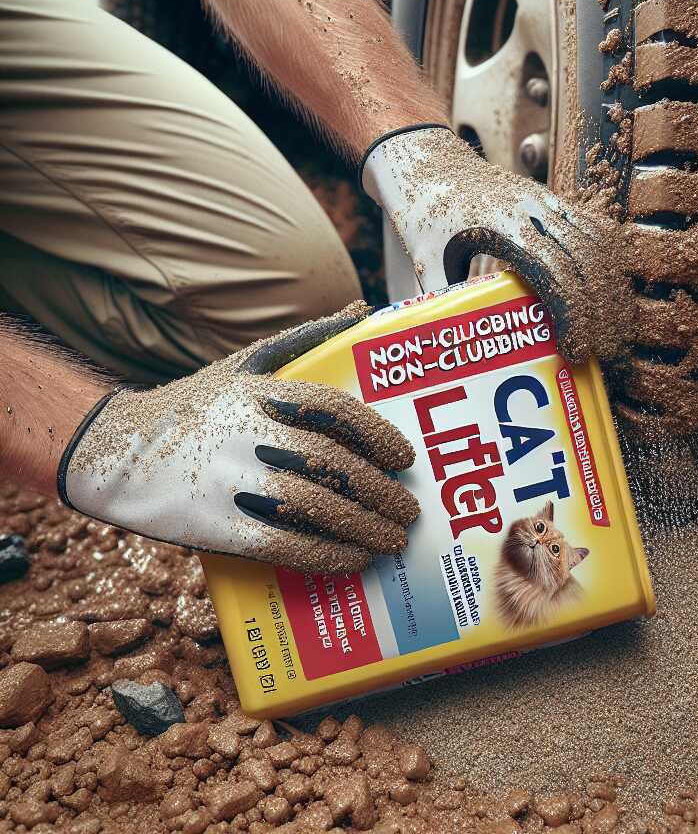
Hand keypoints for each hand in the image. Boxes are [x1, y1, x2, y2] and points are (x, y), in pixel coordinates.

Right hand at [58, 304, 417, 572]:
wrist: (114, 449)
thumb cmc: (194, 404)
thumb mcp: (247, 361)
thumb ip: (307, 338)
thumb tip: (362, 311)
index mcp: (263, 393)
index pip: (337, 411)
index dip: (378, 436)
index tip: (404, 458)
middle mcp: (252, 434)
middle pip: (334, 465)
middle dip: (381, 494)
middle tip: (408, 513)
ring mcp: (234, 481)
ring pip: (316, 507)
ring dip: (364, 529)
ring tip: (391, 542)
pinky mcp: (217, 525)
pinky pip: (284, 544)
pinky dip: (326, 555)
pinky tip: (353, 560)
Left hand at [362, 125, 631, 363]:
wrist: (429, 161)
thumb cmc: (425, 211)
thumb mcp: (426, 258)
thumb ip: (443, 302)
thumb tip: (452, 352)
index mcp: (502, 227)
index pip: (554, 274)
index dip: (573, 316)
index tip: (576, 350)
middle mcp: (532, 211)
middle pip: (586, 263)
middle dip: (599, 311)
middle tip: (599, 352)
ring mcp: (546, 201)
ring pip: (597, 245)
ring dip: (610, 288)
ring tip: (610, 328)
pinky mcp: (552, 200)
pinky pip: (594, 228)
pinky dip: (608, 261)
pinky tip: (609, 291)